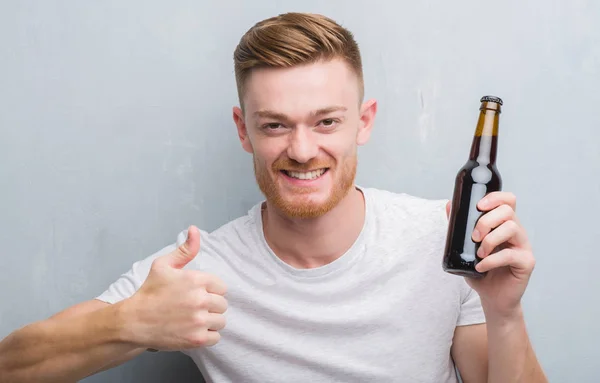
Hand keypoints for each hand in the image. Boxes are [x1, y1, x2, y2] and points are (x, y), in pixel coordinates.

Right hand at [122, 226, 227, 350]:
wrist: (134, 321)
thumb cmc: (149, 292)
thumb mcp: (164, 265)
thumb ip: (185, 249)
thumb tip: (195, 230)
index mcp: (196, 280)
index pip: (221, 287)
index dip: (209, 291)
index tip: (196, 294)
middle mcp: (200, 300)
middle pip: (222, 304)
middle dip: (210, 306)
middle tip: (193, 308)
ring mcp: (199, 320)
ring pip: (221, 321)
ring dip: (210, 321)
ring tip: (193, 320)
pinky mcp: (197, 339)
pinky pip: (216, 337)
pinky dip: (207, 336)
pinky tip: (193, 331)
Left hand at [445, 192, 535, 318]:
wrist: (492, 298)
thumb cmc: (480, 271)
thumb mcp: (465, 246)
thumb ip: (459, 227)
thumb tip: (448, 204)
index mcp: (505, 224)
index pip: (508, 201)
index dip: (495, 198)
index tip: (479, 206)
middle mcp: (517, 232)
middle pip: (508, 212)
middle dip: (486, 221)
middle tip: (473, 237)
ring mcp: (524, 246)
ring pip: (511, 228)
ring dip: (490, 239)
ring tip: (479, 254)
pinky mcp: (526, 262)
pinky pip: (510, 254)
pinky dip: (491, 260)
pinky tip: (481, 267)